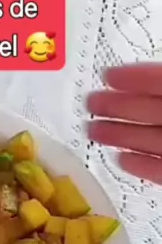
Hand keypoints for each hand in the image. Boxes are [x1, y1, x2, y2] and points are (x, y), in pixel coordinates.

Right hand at [86, 63, 161, 184]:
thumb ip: (160, 82)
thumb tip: (150, 73)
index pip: (158, 81)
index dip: (132, 77)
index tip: (106, 74)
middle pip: (149, 111)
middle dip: (116, 106)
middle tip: (89, 103)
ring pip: (151, 140)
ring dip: (120, 135)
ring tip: (91, 131)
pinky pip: (159, 171)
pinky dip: (139, 166)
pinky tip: (120, 160)